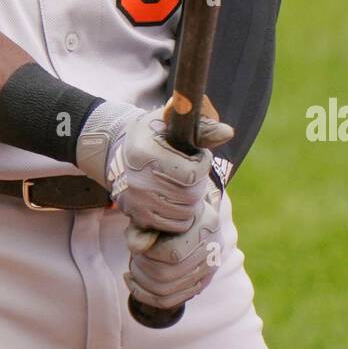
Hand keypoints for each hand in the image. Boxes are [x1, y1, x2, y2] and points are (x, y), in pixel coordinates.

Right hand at [76, 94, 232, 234]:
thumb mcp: (172, 123)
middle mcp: (138, 181)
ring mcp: (136, 202)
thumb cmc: (153, 134)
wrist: (120, 151)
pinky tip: (175, 198)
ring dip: (192, 200)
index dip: (202, 163)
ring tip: (182, 183)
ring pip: (186, 213)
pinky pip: (175, 226)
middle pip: (190, 196)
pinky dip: (182, 215)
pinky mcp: (138, 218)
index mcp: (145, 153)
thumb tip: (227, 132)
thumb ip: (201, 128)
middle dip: (198, 183)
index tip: (196, 154)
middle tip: (190, 170)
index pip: (192, 173)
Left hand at [123, 174, 224, 311]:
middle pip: (168, 276)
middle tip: (134, 257)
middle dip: (142, 268)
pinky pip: (170, 301)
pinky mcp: (200, 283)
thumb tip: (136, 248)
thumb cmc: (171, 210)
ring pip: (166, 293)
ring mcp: (209, 270)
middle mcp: (213, 250)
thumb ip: (142, 227)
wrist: (193, 214)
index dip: (149, 253)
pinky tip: (133, 283)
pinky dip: (146, 295)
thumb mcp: (156, 210)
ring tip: (133, 269)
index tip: (139, 244)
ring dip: (141, 283)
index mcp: (207, 224)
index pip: (173, 254)